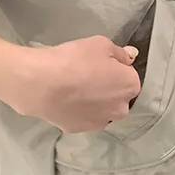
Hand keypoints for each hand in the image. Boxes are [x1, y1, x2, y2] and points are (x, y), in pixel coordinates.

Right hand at [14, 34, 141, 130]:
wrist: (43, 83)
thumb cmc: (76, 59)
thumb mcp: (101, 44)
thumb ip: (120, 52)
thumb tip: (130, 57)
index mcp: (129, 86)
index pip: (129, 76)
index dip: (116, 68)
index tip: (100, 63)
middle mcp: (120, 109)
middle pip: (118, 96)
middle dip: (109, 88)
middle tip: (89, 75)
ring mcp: (100, 123)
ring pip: (102, 110)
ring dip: (96, 102)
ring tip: (75, 88)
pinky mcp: (81, 130)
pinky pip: (85, 117)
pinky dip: (80, 110)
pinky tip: (67, 99)